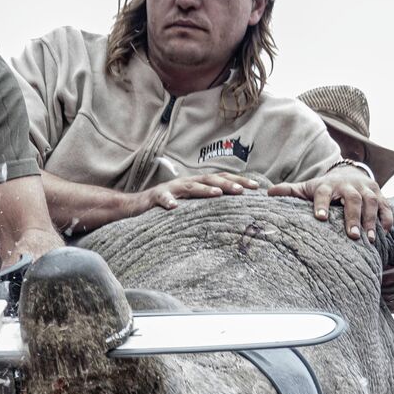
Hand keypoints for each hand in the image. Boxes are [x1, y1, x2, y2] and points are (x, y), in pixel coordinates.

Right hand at [136, 172, 259, 213]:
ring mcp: (171, 189)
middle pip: (210, 179)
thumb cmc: (166, 209)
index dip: (238, 182)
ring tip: (217, 194)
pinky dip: (168, 201)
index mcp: (197, 185)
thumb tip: (231, 214)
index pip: (221, 180)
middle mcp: (186, 183)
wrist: (136, 207)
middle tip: (243, 191)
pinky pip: (163, 198)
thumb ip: (206, 207)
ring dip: (204, 189)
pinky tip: (174, 207)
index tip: (256, 188)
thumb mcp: (189, 207)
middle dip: (227, 184)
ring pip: (190, 186)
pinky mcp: (155, 198)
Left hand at [268, 171, 392, 243]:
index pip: (323, 193)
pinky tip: (384, 232)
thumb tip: (267, 193)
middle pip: (352, 199)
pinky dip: (386, 218)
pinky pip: (385, 205)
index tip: (320, 218)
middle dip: (352, 217)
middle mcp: (347, 186)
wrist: (346, 174)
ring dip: (370, 220)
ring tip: (369, 239)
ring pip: (371, 202)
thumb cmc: (322, 188)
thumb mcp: (305, 188)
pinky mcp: (377, 193)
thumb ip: (288, 192)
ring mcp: (364, 189)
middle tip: (351, 236)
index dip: (321, 204)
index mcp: (327, 186)